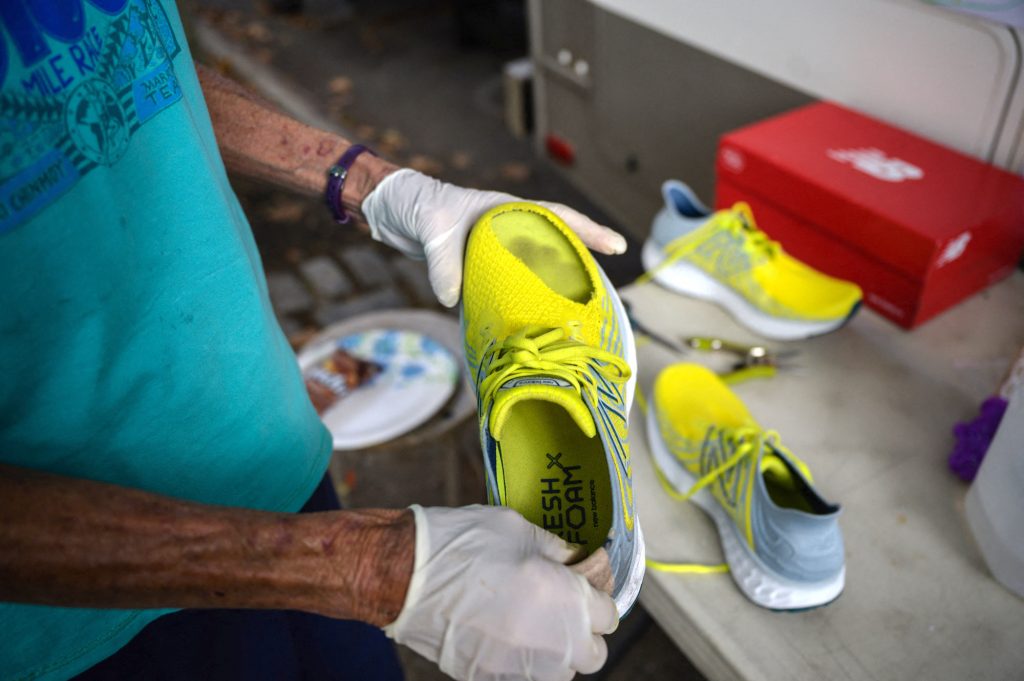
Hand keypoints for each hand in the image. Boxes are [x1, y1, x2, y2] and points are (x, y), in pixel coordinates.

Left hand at [361, 169, 627, 306]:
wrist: (391, 209)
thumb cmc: (416, 204)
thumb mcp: (432, 230)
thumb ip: (444, 264)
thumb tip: (453, 299)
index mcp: (506, 211)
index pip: (557, 217)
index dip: (588, 231)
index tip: (617, 246)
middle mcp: (506, 230)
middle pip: (552, 247)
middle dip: (580, 265)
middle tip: (602, 293)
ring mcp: (492, 249)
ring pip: (532, 269)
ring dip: (551, 288)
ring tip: (572, 313)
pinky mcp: (476, 267)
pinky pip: (505, 285)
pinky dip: (516, 302)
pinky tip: (525, 321)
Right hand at [384, 505, 617, 680]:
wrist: (405, 577)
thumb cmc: (462, 545)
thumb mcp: (520, 530)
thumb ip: (556, 551)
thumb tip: (574, 563)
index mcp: (566, 601)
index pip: (608, 615)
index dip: (595, 596)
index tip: (581, 585)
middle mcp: (552, 643)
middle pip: (592, 653)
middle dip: (582, 632)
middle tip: (559, 607)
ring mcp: (521, 668)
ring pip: (560, 671)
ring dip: (554, 651)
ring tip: (529, 623)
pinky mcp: (489, 679)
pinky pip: (523, 678)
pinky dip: (522, 662)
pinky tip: (504, 637)